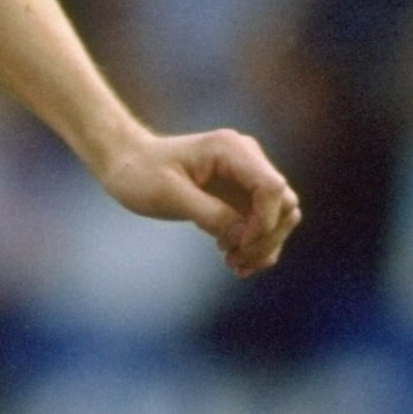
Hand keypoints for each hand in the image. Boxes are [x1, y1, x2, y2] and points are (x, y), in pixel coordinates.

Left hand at [100, 128, 301, 277]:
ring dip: (263, 246)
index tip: (237, 245)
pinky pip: (264, 224)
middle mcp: (247, 159)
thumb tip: (243, 236)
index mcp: (231, 149)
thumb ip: (210, 214)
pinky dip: (256, 246)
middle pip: (285, 204)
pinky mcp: (240, 196)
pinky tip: (234, 262)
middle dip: (266, 238)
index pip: (272, 187)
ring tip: (233, 264)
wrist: (127, 165)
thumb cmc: (141, 174)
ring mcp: (246, 178)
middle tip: (232, 258)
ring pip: (280, 217)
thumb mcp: (169, 195)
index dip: (264, 222)